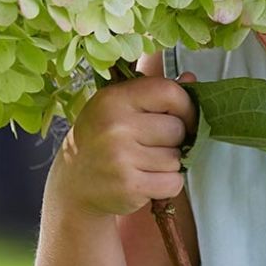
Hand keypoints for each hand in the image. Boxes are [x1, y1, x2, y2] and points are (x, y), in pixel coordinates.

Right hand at [49, 73, 198, 218]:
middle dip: (174, 139)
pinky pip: (173, 182)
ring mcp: (121, 158)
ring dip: (169, 163)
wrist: (74, 184)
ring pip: (177, 158)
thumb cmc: (103, 138)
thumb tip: (191, 79)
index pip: (169, 92)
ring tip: (146, 162)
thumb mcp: (119, 106)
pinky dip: (168, 184)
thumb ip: (155, 91)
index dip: (186, 106)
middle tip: (153, 144)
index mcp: (115, 99)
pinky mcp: (129, 186)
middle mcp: (116, 126)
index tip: (184, 117)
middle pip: (177, 129)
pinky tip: (147, 179)